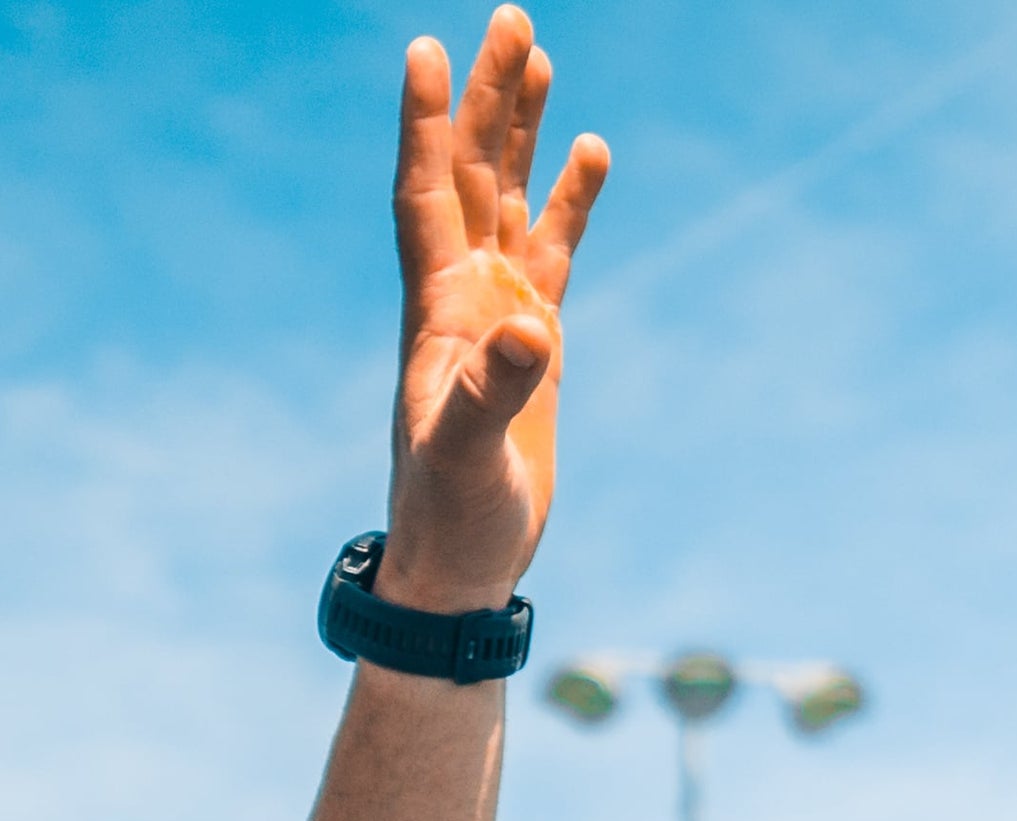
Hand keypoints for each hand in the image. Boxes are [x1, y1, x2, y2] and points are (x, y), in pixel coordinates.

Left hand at [377, 11, 607, 613]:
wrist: (455, 568)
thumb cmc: (450, 522)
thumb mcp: (469, 461)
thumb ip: (495, 395)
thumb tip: (529, 332)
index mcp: (436, 311)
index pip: (426, 196)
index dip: (426, 127)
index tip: (426, 52)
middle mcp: (460, 296)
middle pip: (472, 173)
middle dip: (487, 97)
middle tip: (509, 17)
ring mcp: (496, 312)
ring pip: (509, 196)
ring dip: (520, 129)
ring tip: (536, 52)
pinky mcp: (532, 339)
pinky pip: (553, 247)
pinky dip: (570, 198)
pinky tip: (590, 148)